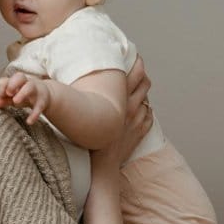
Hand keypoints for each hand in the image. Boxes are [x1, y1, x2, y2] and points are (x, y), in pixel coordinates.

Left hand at [0, 72, 51, 124]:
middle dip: (13, 84)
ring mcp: (35, 91)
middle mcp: (25, 83)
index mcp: (15, 81)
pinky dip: (34, 114)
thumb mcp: (12, 97)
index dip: (0, 87)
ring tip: (15, 102)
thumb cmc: (23, 95)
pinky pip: (39, 106)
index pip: (5, 80)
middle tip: (8, 93)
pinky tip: (29, 121)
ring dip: (22, 93)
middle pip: (20, 77)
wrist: (44, 95)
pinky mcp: (42, 101)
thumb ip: (3, 100)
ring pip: (30, 87)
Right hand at [91, 56, 153, 172]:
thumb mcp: (81, 113)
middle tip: (138, 69)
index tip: (134, 55)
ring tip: (140, 88)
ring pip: (147, 100)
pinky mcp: (139, 133)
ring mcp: (136, 120)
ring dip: (144, 93)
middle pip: (144, 84)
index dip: (136, 63)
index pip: (132, 75)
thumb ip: (81, 97)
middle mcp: (129, 107)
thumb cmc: (84, 141)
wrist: (100, 167)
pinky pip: (148, 117)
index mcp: (115, 100)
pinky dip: (146, 112)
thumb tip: (75, 86)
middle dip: (143, 75)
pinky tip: (143, 110)